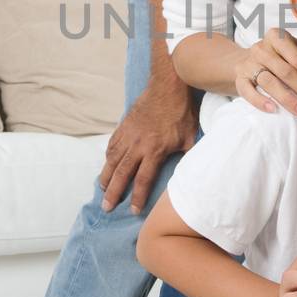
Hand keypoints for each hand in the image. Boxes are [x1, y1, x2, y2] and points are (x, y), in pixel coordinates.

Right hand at [98, 78, 198, 213]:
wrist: (167, 86)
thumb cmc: (181, 111)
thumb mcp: (191, 136)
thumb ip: (190, 156)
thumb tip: (195, 171)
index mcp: (154, 150)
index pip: (143, 180)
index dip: (137, 197)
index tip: (133, 211)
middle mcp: (137, 145)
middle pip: (121, 174)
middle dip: (113, 193)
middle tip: (106, 208)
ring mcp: (128, 135)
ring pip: (112, 161)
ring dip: (106, 177)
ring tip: (102, 190)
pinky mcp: (123, 125)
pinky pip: (111, 145)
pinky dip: (107, 158)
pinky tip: (106, 165)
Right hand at [234, 30, 296, 116]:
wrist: (248, 62)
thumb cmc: (281, 56)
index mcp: (278, 37)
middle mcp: (261, 48)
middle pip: (286, 71)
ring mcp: (248, 63)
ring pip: (269, 82)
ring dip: (288, 99)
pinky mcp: (239, 78)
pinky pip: (248, 91)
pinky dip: (260, 101)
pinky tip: (273, 109)